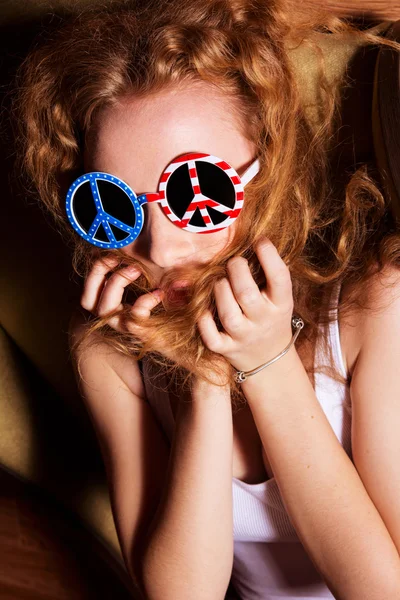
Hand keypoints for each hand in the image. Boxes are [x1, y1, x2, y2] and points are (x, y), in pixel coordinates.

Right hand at [79, 256, 178, 360]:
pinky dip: (146, 300)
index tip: (112, 252)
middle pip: (87, 301)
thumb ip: (138, 270)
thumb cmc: (171, 309)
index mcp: (112, 309)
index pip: (88, 293)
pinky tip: (160, 293)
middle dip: (98, 273)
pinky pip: (135, 314)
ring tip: (137, 269)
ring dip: (117, 282)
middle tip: (117, 257)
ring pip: (104, 307)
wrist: (188, 341)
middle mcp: (114, 320)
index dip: (94, 271)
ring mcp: (126, 328)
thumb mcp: (153, 284)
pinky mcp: (142, 333)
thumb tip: (128, 244)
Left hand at [197, 237, 294, 373]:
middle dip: (237, 271)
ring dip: (220, 291)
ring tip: (220, 281)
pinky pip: (211, 337)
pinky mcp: (226, 349)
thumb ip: (268, 274)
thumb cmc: (270, 316)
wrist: (269, 358)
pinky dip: (204, 322)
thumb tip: (253, 239)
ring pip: (228, 314)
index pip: (280, 279)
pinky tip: (204, 309)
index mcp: (281, 304)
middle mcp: (263, 321)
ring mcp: (244, 337)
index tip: (260, 241)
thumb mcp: (278, 297)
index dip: (269, 257)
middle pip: (247, 295)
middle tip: (234, 262)